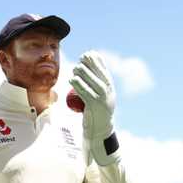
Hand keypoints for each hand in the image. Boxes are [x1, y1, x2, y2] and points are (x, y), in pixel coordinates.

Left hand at [69, 50, 119, 165]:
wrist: (101, 128)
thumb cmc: (97, 109)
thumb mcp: (101, 93)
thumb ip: (97, 81)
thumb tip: (89, 63)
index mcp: (110, 86)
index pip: (104, 69)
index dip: (95, 60)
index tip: (87, 55)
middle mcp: (109, 90)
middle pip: (97, 72)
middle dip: (88, 65)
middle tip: (79, 63)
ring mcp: (102, 98)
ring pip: (92, 81)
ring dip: (82, 73)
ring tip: (75, 70)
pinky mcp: (94, 105)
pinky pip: (85, 92)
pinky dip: (77, 85)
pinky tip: (72, 80)